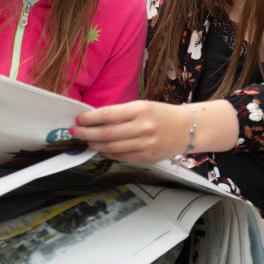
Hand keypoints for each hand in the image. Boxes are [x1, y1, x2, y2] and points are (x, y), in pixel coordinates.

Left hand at [72, 100, 190, 161]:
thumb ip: (121, 113)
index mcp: (140, 110)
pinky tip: (102, 148)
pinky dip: (108, 153)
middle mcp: (143, 128)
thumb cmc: (162, 115)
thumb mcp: (143, 106)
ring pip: (111, 148)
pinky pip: (121, 157)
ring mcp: (145, 145)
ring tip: (87, 140)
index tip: (79, 119)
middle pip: (106, 133)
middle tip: (76, 132)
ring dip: (95, 144)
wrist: (188, 129)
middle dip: (87, 133)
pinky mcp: (147, 158)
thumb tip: (96, 119)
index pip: (107, 115)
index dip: (90, 118)